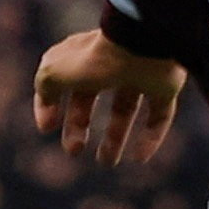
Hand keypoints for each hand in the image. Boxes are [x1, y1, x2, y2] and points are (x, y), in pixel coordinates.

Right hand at [33, 28, 184, 164]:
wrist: (141, 45)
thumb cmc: (93, 59)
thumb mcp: (54, 73)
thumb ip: (44, 89)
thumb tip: (47, 106)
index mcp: (81, 56)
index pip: (61, 82)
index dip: (50, 106)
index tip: (47, 128)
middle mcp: (109, 64)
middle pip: (92, 99)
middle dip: (80, 127)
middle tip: (74, 152)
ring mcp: (139, 73)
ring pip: (125, 109)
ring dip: (114, 138)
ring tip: (107, 163)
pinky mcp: (165, 85)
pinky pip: (159, 116)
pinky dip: (150, 138)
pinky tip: (139, 158)